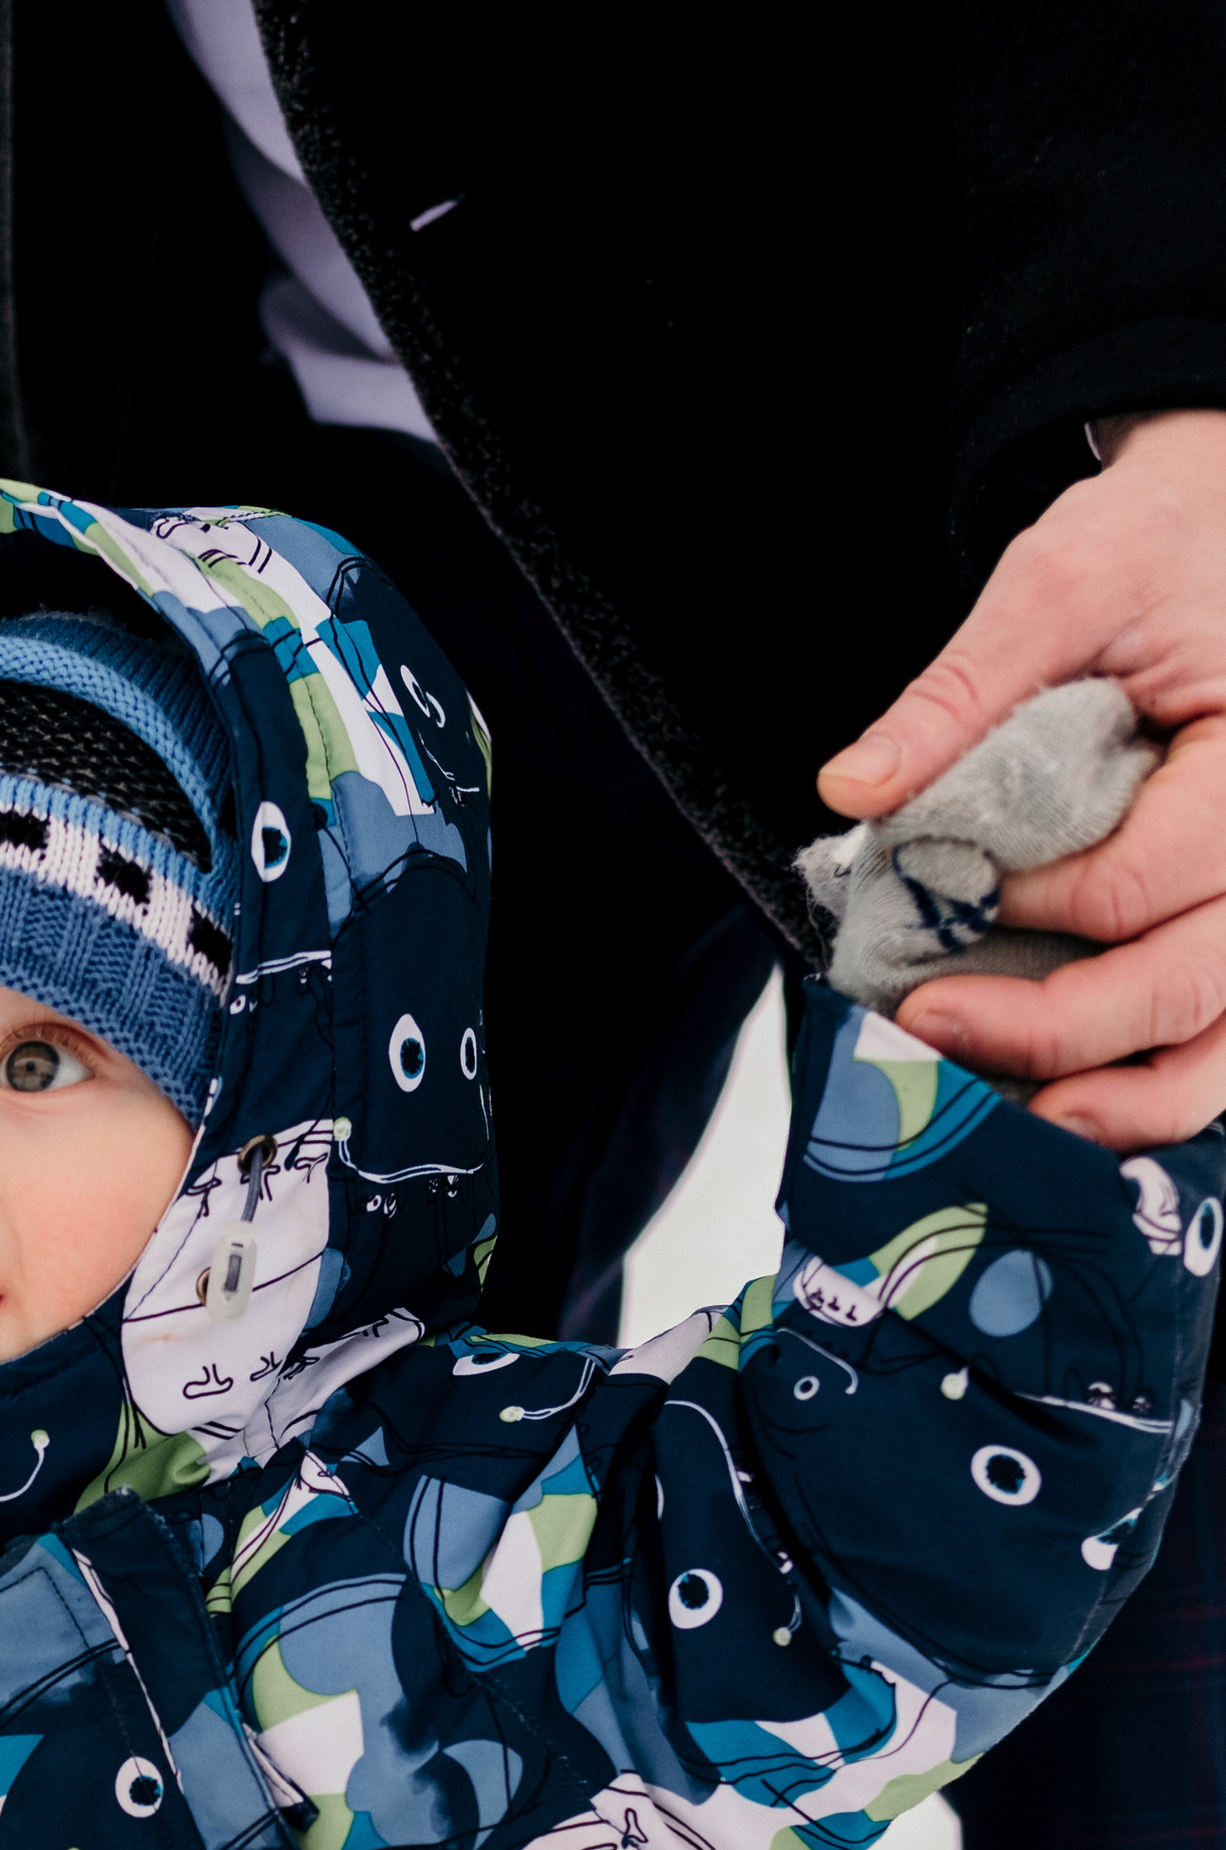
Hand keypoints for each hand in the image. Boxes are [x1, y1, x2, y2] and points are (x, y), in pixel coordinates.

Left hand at [818, 411, 1225, 1144]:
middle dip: (1048, 1028)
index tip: (945, 897)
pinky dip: (1137, 1095)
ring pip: (1215, 1052)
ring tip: (1001, 1126)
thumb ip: (960, 692)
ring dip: (1109, 1103)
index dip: (1028, 910)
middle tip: (927, 1027)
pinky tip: (1052, 1111)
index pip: (1138, 882)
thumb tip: (854, 787)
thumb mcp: (1057, 584)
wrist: (1213, 530)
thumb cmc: (1154, 549)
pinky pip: (1212, 1050)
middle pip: (1183, 987)